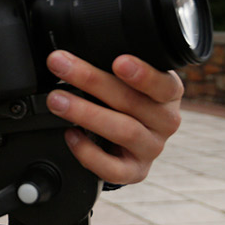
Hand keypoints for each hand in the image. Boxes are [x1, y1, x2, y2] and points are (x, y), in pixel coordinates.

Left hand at [44, 50, 182, 184]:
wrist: (128, 141)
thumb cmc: (124, 100)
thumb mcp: (124, 78)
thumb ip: (108, 65)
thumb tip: (71, 52)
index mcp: (168, 93)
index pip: (163, 84)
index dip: (143, 74)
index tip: (119, 61)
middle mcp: (165, 121)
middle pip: (132, 102)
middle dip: (91, 80)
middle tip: (60, 64)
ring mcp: (151, 148)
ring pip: (124, 131)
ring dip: (85, 113)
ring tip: (56, 99)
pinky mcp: (135, 172)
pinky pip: (113, 168)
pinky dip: (88, 152)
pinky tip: (71, 135)